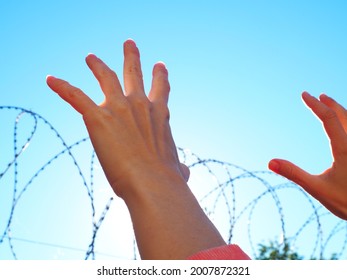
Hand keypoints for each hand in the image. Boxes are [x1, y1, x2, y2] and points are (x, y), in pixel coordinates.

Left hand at [47, 40, 224, 258]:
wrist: (153, 183)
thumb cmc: (166, 180)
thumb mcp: (177, 170)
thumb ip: (180, 168)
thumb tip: (185, 173)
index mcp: (160, 115)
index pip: (161, 89)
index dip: (160, 76)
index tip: (160, 65)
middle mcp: (141, 104)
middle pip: (135, 73)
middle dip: (132, 57)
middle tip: (129, 44)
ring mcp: (119, 107)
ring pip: (106, 76)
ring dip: (97, 65)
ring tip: (90, 58)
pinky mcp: (98, 117)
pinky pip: (76, 96)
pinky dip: (62, 87)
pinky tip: (50, 80)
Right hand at [269, 92, 346, 219]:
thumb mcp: (317, 189)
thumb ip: (293, 174)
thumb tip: (270, 163)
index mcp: (345, 149)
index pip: (329, 119)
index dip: (315, 105)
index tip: (304, 95)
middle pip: (344, 115)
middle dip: (330, 104)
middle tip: (317, 96)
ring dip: (341, 111)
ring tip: (331, 104)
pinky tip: (344, 126)